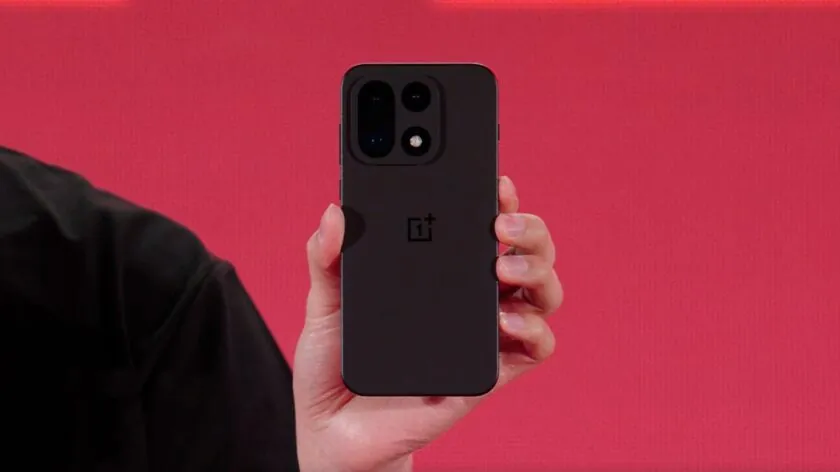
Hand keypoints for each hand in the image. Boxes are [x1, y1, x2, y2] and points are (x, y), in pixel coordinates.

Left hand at [294, 176, 563, 471]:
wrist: (334, 429)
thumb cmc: (334, 363)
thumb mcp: (326, 302)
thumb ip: (327, 258)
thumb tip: (336, 212)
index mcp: (439, 270)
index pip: (480, 224)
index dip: (499, 199)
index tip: (496, 182)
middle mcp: (471, 296)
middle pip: (527, 250)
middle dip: (530, 227)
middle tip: (501, 224)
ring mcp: (485, 334)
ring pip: (544, 291)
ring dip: (536, 270)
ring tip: (502, 266)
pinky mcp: (490, 373)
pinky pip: (536, 348)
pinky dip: (534, 329)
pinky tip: (504, 320)